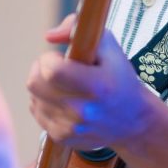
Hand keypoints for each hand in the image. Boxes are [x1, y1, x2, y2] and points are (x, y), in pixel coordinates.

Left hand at [27, 21, 156, 152]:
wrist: (134, 122)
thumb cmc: (120, 79)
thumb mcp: (109, 46)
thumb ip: (78, 29)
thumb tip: (48, 36)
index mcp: (97, 86)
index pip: (51, 70)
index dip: (49, 59)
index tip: (61, 58)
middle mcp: (83, 110)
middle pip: (34, 84)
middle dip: (41, 70)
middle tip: (57, 69)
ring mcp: (71, 127)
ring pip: (33, 98)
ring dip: (43, 88)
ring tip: (64, 86)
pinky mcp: (62, 138)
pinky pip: (37, 113)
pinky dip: (44, 104)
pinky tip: (63, 101)